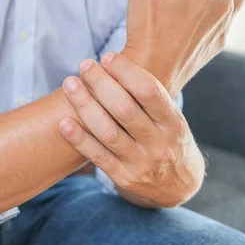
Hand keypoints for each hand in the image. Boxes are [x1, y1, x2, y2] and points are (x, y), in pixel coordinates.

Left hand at [59, 53, 204, 207]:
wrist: (180, 187)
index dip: (126, 72)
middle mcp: (158, 143)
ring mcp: (140, 163)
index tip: (107, 56)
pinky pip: (97, 156)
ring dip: (85, 105)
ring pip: (107, 131)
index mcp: (173, 123)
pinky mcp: (123, 177)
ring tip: (69, 84)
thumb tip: (115, 62)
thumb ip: (149, 97)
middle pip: (124, 109)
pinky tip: (64, 122)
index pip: (149, 92)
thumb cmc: (169, 141)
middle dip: (101, 83)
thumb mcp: (171, 120)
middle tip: (85, 64)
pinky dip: (79, 139)